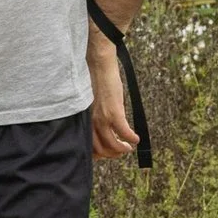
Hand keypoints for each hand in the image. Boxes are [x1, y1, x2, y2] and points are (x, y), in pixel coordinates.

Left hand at [87, 32, 138, 160]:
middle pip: (99, 149)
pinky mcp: (113, 111)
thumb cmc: (92, 80)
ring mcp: (101, 117)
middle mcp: (89, 121)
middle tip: (121, 151)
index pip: (86, 145)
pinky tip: (136, 139)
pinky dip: (131, 138)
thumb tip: (97, 122)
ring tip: (128, 147)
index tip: (105, 154)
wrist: (96, 63)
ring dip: (122, 149)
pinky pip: (123, 132)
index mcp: (82, 119)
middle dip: (111, 154)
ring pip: (111, 144)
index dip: (97, 154)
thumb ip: (90, 113)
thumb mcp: (87, 101)